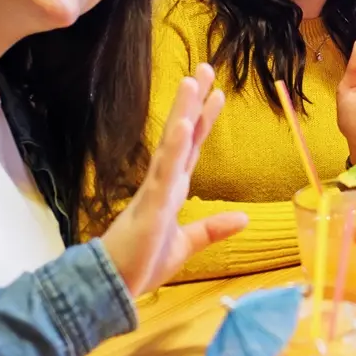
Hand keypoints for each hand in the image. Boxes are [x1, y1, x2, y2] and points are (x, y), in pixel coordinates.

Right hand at [101, 63, 248, 296]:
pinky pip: (164, 172)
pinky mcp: (151, 206)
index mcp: (171, 189)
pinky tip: (184, 125)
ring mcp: (156, 191)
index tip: (216, 92)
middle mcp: (163, 182)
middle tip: (204, 67)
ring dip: (183, 112)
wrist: (112, 288)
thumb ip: (212, 229)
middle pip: (183, 134)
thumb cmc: (141, 264)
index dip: (204, 120)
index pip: (192, 147)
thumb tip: (243, 217)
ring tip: (193, 81)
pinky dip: (175, 149)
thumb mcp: (186, 245)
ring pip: (172, 144)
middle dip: (193, 101)